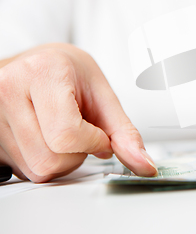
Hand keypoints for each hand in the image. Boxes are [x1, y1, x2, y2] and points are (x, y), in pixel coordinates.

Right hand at [0, 43, 156, 181]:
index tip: (100, 134)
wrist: (39, 62)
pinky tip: (46, 138)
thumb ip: (124, 131)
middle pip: (50, 159)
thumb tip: (143, 164)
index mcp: (41, 72)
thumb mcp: (102, 93)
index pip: (66, 134)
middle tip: (82, 131)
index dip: (93, 142)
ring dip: (62, 160)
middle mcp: (8, 90)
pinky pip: (23, 171)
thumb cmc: (70, 73)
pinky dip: (44, 161)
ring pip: (36, 170)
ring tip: (63, 132)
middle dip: (78, 154)